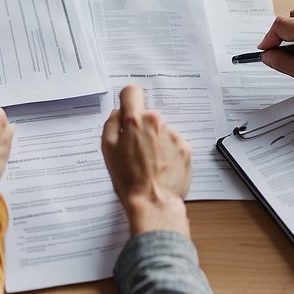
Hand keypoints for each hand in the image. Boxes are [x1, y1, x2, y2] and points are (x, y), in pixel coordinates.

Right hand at [101, 85, 190, 236]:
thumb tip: (118, 113)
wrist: (153, 202)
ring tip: (149, 163)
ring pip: (160, 130)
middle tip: (134, 150)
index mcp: (135, 121)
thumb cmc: (128, 180)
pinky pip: (173, 143)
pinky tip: (160, 167)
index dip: (127, 99)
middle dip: (140, 127)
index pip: (132, 92)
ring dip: (155, 141)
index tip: (127, 108)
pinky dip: (167, 152)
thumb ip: (110, 124)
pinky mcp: (185, 148)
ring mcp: (174, 135)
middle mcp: (157, 123)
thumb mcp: (107, 150)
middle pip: (146, 115)